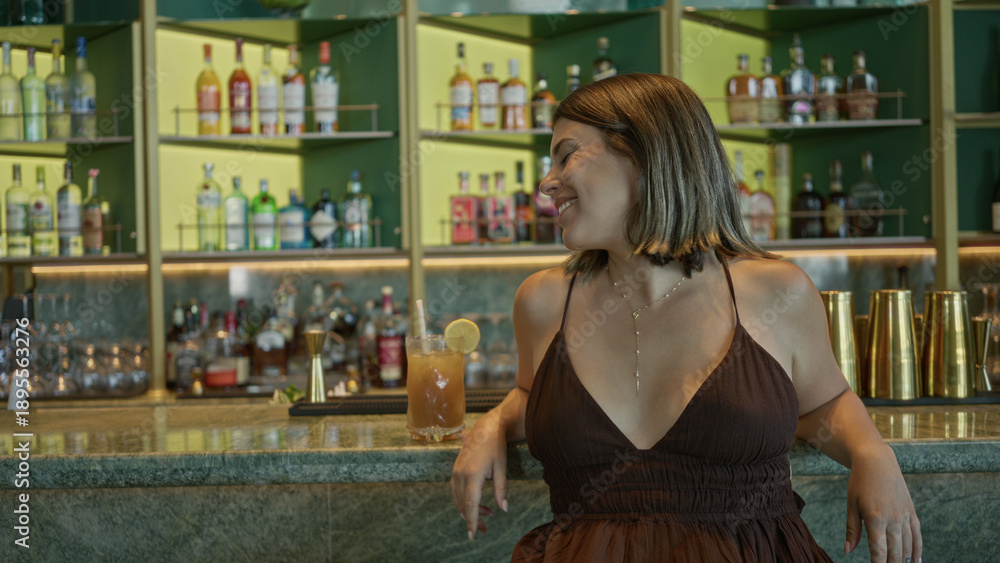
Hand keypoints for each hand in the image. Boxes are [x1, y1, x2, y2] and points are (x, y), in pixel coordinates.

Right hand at [450, 413, 509, 539]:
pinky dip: (463, 501)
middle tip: (485, 529)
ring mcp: (455, 471)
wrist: (486, 428)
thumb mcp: (502, 468)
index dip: (472, 521)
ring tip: (487, 514)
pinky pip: (455, 491)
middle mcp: (460, 474)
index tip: (473, 535)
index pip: (471, 504)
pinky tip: (476, 503)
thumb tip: (503, 509)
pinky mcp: (455, 469)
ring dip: (469, 510)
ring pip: (457, 499)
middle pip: (462, 505)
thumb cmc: (496, 447)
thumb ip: (501, 489)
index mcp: (473, 474)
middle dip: (473, 519)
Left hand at [845, 444, 921, 561]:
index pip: (879, 550)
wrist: (876, 460)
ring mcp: (904, 515)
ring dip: (903, 560)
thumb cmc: (859, 482)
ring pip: (907, 545)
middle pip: (895, 552)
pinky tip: (916, 560)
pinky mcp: (911, 511)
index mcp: (875, 518)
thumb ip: (852, 529)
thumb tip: (848, 551)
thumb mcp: (852, 504)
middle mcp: (893, 519)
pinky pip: (917, 534)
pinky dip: (917, 549)